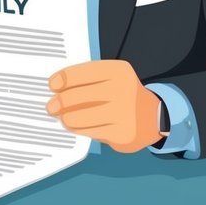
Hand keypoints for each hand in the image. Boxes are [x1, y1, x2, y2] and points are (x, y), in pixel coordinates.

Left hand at [47, 60, 164, 152]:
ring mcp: (124, 113)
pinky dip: (78, 129)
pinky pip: (88, 132)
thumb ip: (86, 80)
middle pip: (75, 96)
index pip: (80, 73)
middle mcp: (123, 90)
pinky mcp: (123, 134)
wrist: (153, 117)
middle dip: (59, 102)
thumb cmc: (123, 95)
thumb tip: (56, 92)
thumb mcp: (111, 79)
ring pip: (78, 117)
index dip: (62, 79)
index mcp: (118, 71)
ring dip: (66, 118)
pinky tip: (76, 126)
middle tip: (52, 106)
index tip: (52, 85)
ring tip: (64, 118)